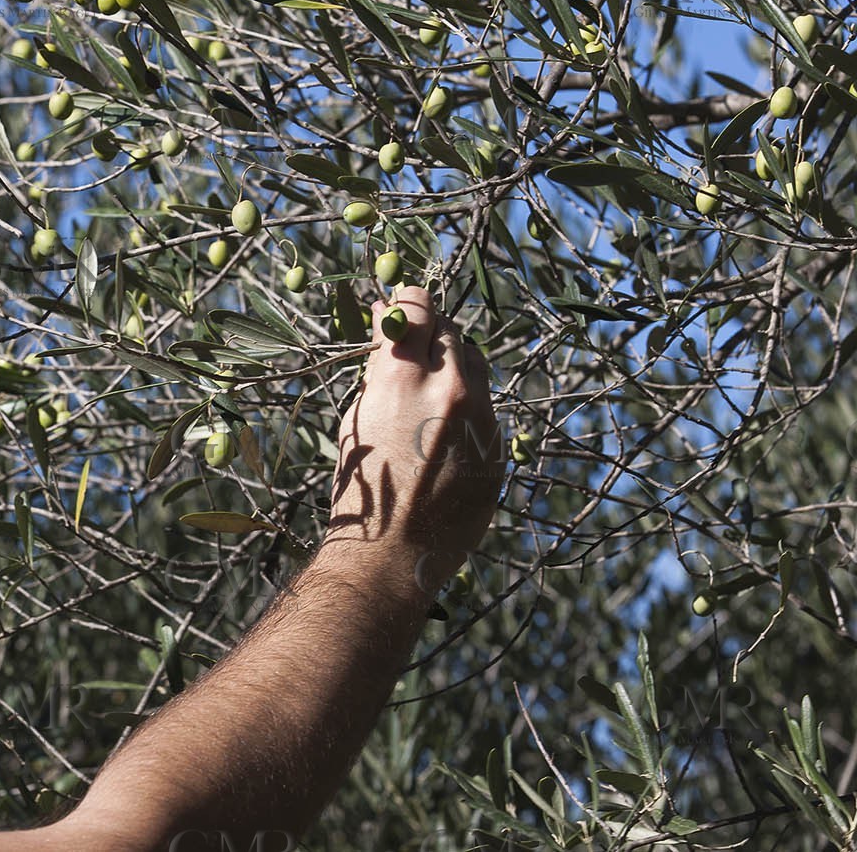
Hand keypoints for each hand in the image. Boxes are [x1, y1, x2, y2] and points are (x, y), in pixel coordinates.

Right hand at [327, 285, 501, 590]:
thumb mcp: (358, 417)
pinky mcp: (499, 446)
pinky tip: (444, 433)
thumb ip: (378, 368)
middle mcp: (449, 388)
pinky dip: (468, 405)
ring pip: (476, 362)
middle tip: (414, 349)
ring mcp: (481, 417)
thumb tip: (385, 321)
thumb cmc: (362, 487)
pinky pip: (488, 405)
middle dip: (431, 333)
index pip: (417, 306)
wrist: (392, 554)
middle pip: (450, 329)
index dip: (408, 302)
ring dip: (455, 364)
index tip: (400, 308)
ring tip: (431, 392)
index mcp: (403, 376)